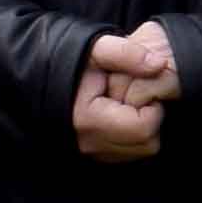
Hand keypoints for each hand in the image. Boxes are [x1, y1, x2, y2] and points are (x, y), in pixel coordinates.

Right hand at [72, 21, 177, 161]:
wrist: (42, 75)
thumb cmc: (71, 60)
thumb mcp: (96, 48)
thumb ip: (127, 53)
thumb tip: (159, 65)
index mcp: (89, 118)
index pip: (145, 127)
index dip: (153, 106)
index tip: (141, 88)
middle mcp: (88, 142)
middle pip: (147, 143)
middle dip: (151, 118)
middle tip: (136, 95)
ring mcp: (89, 152)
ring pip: (140, 151)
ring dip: (143, 128)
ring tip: (127, 104)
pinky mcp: (93, 155)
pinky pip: (128, 154)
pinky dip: (133, 137)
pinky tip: (122, 115)